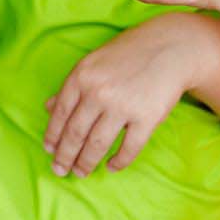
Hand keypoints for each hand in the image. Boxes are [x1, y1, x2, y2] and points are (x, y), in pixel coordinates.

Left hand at [42, 26, 199, 177]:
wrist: (171, 46)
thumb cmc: (129, 53)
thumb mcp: (93, 63)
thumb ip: (71, 86)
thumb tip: (48, 107)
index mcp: (81, 77)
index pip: (60, 114)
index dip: (53, 136)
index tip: (49, 151)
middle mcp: (98, 92)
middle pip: (75, 133)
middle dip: (65, 156)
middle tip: (60, 170)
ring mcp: (122, 106)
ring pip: (97, 144)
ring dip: (86, 162)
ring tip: (81, 172)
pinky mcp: (147, 117)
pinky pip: (128, 148)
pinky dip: (119, 161)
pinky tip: (111, 166)